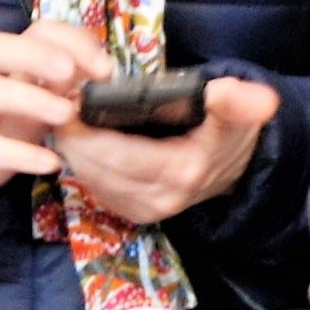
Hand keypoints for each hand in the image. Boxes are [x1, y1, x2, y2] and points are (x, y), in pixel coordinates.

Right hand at [0, 19, 103, 225]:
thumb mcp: (33, 104)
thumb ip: (62, 85)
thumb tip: (105, 73)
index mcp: (3, 66)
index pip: (32, 31)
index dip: (70, 40)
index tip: (105, 69)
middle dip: (37, 54)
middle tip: (73, 75)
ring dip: (32, 98)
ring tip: (67, 115)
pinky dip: (22, 154)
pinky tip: (52, 162)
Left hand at [52, 74, 277, 223]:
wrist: (235, 168)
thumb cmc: (228, 133)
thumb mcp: (236, 113)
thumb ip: (237, 103)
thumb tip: (250, 98)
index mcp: (180, 173)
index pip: (119, 156)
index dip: (88, 131)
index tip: (70, 100)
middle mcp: (158, 200)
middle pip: (96, 168)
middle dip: (73, 137)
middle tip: (59, 101)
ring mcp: (143, 210)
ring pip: (90, 177)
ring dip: (74, 148)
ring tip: (66, 114)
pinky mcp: (131, 211)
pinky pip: (95, 185)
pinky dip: (82, 161)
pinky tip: (79, 138)